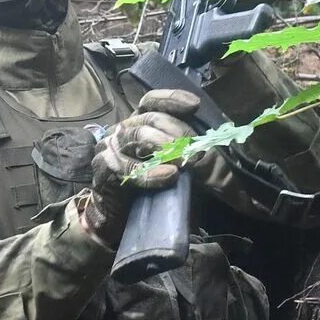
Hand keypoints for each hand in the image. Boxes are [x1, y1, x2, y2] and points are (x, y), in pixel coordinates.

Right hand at [79, 89, 200, 242]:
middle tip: (194, 148)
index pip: (151, 101)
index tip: (194, 106)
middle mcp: (122, 131)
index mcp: (138, 124)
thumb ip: (189, 151)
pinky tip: (170, 176)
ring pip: (137, 136)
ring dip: (165, 149)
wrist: (119, 220)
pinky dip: (151, 172)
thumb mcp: (176, 166)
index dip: (171, 99)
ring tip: (184, 163)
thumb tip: (214, 141)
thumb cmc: (152, 190)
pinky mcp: (104, 169)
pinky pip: (129, 167)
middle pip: (148, 118)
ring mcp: (110, 148)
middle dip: (175, 130)